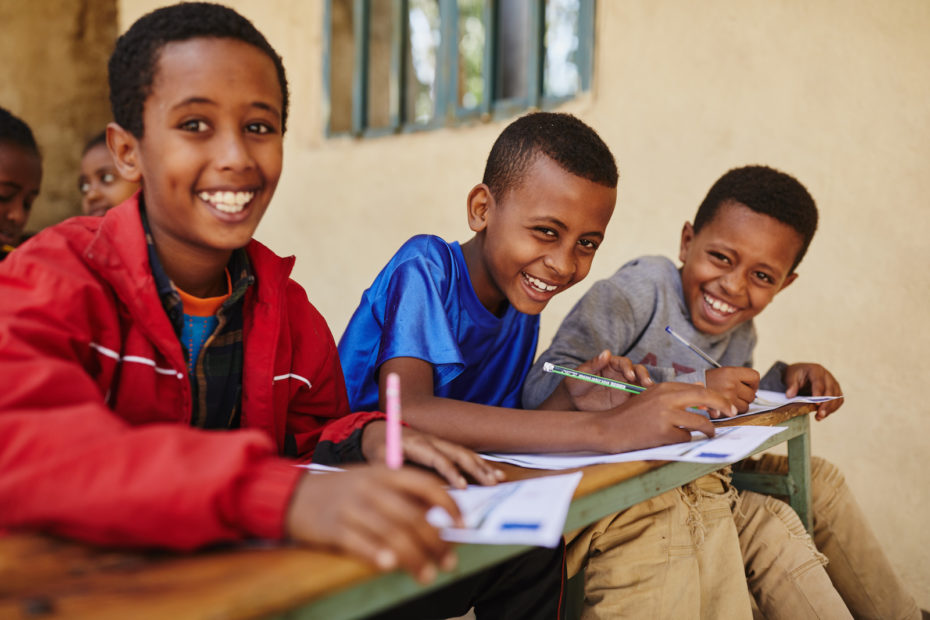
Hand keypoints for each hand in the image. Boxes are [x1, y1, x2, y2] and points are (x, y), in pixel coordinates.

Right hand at [286, 465, 461, 582]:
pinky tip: (390, 566)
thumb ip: (401, 495)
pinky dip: (377, 554)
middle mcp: (370, 487)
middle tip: (448, 562)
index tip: (462, 527)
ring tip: (427, 575)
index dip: (448, 506)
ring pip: (391, 533)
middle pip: (412, 516)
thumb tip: (438, 520)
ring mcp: (351, 507)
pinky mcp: (333, 528)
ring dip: (414, 558)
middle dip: (435, 542)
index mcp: (384, 473)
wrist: (291, 494)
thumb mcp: (371, 481)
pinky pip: (360, 543)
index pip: (426, 486)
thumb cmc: (340, 491)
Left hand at [362, 421, 504, 487]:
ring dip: (483, 466)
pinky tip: (493, 473)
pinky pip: (465, 454)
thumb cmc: (379, 447)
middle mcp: (432, 441)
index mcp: (417, 445)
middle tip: (491, 484)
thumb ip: (391, 472)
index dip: (451, 473)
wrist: (380, 429)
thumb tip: (404, 490)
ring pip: (465, 453)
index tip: (463, 487)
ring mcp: (440, 443)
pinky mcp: (443, 447)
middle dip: (476, 469)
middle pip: (458, 454)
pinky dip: (481, 464)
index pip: (438, 459)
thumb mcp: (378, 459)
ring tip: (498, 479)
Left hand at [565, 350, 654, 411]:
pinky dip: (643, 402)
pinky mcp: (625, 401)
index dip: (628, 368)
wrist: (573, 400)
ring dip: (647, 389)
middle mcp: (621, 375)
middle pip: (638, 372)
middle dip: (644, 376)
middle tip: (647, 384)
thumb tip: (606, 353)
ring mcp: (625, 388)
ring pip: (640, 386)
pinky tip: (646, 406)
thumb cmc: (576, 382)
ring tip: (650, 395)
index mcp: (612, 364)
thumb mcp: (582, 372)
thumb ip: (594, 363)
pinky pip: (637, 400)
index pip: (624, 363)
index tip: (629, 375)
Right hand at [591, 382, 732, 451]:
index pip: (699, 389)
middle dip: (724, 406)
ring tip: (708, 434)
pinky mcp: (663, 433)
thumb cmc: (630, 415)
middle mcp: (666, 398)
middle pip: (706, 398)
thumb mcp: (651, 397)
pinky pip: (686, 437)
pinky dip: (686, 440)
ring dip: (708, 430)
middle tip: (732, 413)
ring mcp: (665, 415)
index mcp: (664, 387)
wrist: (608, 428)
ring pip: (701, 422)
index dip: (718, 398)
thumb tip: (699, 387)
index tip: (728, 406)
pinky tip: (677, 439)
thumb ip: (673, 392)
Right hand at [705, 366, 759, 413]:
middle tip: (734, 395)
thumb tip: (754, 392)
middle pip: (752, 394)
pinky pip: (738, 412)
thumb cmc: (708, 383)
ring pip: (746, 405)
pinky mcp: (724, 408)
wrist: (689, 390)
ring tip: (727, 401)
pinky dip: (733, 411)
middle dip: (745, 396)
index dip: (753, 383)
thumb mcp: (722, 374)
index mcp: (730, 372)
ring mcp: (727, 396)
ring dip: (739, 405)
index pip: (754, 376)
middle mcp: (730, 383)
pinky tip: (725, 406)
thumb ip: (738, 379)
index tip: (747, 386)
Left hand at [784, 363, 843, 419]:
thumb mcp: (790, 377)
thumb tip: (790, 395)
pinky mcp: (836, 390)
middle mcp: (827, 376)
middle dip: (826, 404)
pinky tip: (823, 415)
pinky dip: (832, 408)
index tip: (816, 404)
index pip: (819, 382)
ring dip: (830, 408)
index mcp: (816, 370)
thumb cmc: (795, 375)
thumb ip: (791, 385)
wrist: (800, 374)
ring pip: (837, 397)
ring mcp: (833, 383)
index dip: (818, 393)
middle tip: (819, 415)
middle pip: (830, 391)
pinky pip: (838, 400)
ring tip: (819, 417)